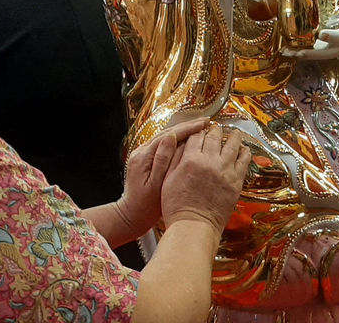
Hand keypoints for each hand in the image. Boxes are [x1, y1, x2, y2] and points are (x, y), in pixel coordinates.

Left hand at [112, 119, 207, 238]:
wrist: (131, 216)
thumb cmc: (145, 206)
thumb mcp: (156, 185)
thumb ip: (162, 161)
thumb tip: (170, 138)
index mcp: (143, 157)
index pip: (168, 136)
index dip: (188, 128)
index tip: (204, 123)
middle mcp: (141, 151)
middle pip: (167, 133)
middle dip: (187, 126)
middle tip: (206, 121)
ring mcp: (143, 154)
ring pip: (166, 137)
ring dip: (183, 131)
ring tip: (200, 127)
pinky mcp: (146, 159)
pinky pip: (164, 144)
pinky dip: (178, 139)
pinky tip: (189, 140)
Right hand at [161, 124, 251, 234]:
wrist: (193, 226)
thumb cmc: (177, 206)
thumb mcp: (168, 179)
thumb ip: (175, 158)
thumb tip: (181, 141)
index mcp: (190, 160)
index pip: (197, 136)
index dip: (199, 131)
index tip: (202, 128)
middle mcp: (209, 162)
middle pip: (215, 137)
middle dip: (215, 130)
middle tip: (217, 128)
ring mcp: (225, 171)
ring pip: (232, 145)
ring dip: (233, 136)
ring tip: (234, 132)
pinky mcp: (236, 182)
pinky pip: (244, 161)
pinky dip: (245, 152)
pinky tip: (244, 149)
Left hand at [283, 27, 338, 59]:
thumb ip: (330, 35)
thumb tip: (320, 34)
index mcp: (324, 53)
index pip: (307, 54)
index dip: (297, 53)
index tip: (287, 51)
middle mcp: (320, 53)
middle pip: (303, 54)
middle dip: (292, 53)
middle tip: (281, 51)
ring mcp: (319, 50)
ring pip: (304, 51)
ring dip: (294, 50)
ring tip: (283, 48)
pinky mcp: (319, 45)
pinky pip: (307, 46)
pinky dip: (299, 44)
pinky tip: (294, 40)